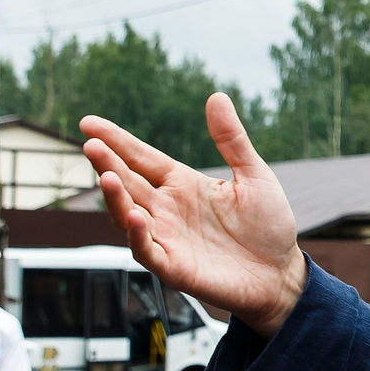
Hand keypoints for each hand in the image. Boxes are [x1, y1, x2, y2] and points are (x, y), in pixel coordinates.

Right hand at [82, 94, 305, 334]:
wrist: (281, 274)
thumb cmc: (268, 226)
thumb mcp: (254, 176)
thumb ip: (232, 139)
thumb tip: (217, 96)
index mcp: (182, 184)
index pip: (141, 157)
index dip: (116, 140)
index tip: (88, 123)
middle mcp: (167, 209)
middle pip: (128, 182)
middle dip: (107, 164)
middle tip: (91, 145)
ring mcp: (167, 237)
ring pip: (128, 215)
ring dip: (116, 197)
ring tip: (107, 176)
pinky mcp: (173, 266)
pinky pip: (146, 249)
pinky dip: (137, 235)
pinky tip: (135, 217)